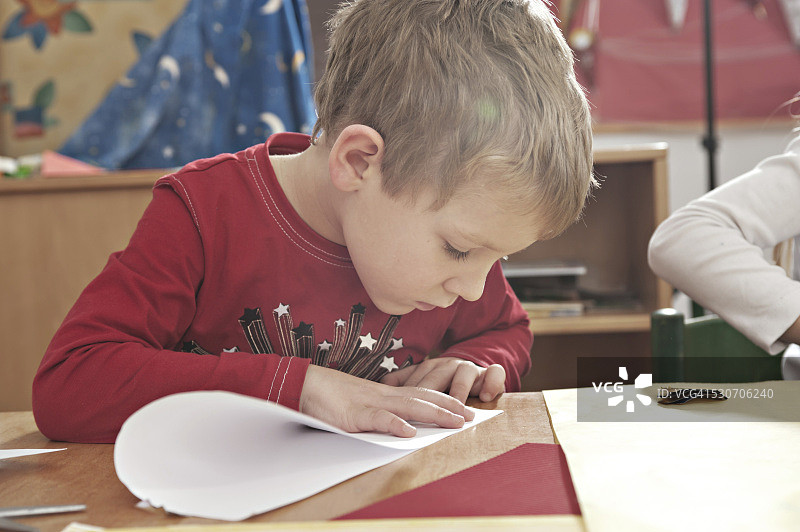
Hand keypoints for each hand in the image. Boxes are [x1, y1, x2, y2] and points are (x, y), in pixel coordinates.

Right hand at [298, 364, 474, 437]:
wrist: (301, 384)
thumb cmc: (328, 397)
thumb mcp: (359, 406)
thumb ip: (378, 415)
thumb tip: (399, 426)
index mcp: (385, 394)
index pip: (422, 395)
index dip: (444, 400)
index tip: (465, 408)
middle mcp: (383, 395)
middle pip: (423, 398)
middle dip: (450, 405)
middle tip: (474, 415)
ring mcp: (369, 403)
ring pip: (408, 406)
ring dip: (434, 412)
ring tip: (456, 421)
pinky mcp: (353, 414)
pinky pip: (376, 418)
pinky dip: (394, 424)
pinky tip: (409, 431)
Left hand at [380, 357, 504, 403]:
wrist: (474, 373)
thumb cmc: (443, 383)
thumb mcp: (423, 381)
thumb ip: (403, 382)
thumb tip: (381, 385)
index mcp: (430, 367)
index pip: (418, 378)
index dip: (410, 393)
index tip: (401, 408)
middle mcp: (448, 365)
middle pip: (439, 376)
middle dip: (433, 394)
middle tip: (427, 412)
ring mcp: (469, 368)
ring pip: (464, 373)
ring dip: (461, 389)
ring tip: (458, 406)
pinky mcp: (489, 373)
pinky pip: (494, 373)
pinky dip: (491, 383)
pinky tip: (485, 397)